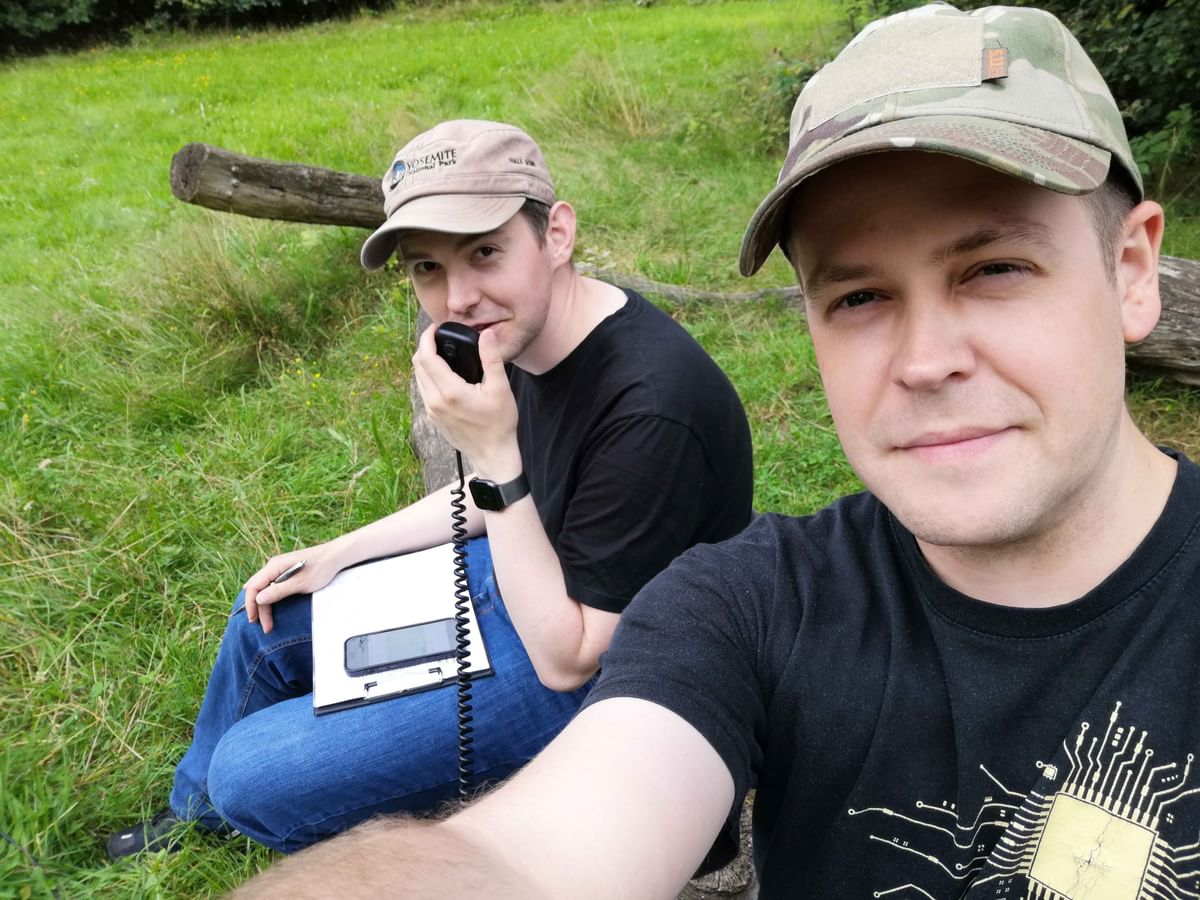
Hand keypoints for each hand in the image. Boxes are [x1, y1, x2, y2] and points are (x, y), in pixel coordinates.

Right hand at [242, 543, 342, 632]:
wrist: (335, 557)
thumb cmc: (320, 568)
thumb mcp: (300, 583)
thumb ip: (279, 591)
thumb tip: (259, 599)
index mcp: (274, 566)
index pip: (253, 586)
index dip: (251, 604)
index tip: (255, 620)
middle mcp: (273, 566)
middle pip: (257, 589)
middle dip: (258, 608)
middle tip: (265, 627)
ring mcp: (279, 569)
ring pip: (263, 589)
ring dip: (264, 605)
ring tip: (267, 622)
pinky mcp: (285, 573)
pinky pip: (270, 587)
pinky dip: (269, 599)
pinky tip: (270, 608)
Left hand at [412, 327, 521, 478]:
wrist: (493, 455)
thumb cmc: (500, 424)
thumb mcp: (501, 389)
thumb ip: (491, 359)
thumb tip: (486, 334)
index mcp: (450, 392)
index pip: (426, 357)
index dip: (427, 338)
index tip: (436, 328)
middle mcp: (435, 402)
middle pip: (418, 365)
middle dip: (425, 347)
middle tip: (439, 337)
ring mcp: (431, 412)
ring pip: (418, 378)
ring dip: (425, 362)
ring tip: (441, 352)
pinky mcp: (433, 418)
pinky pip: (423, 390)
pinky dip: (428, 376)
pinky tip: (443, 373)